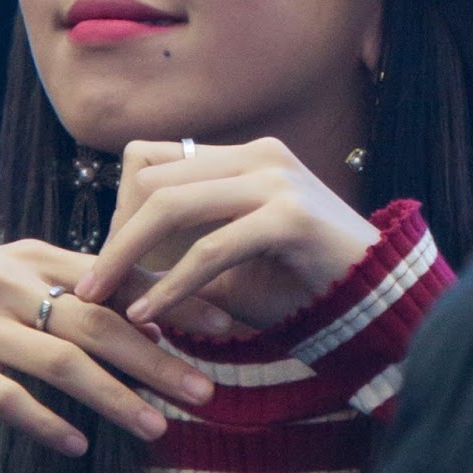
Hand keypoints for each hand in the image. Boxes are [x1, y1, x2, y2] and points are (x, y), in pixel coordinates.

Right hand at [0, 239, 213, 456]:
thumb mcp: (7, 282)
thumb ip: (71, 294)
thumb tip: (152, 325)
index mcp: (30, 256)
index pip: (117, 275)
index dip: (174, 300)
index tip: (226, 326)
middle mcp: (6, 283)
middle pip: (100, 321)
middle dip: (159, 358)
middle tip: (207, 391)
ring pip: (62, 362)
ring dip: (115, 397)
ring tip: (158, 430)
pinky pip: (6, 398)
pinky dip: (45, 422)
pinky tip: (78, 447)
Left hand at [73, 137, 379, 330]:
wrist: (380, 309)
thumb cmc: (302, 291)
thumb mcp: (229, 267)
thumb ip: (180, 255)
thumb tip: (111, 271)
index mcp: (244, 158)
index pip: (151, 160)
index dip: (120, 210)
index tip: (111, 262)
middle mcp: (259, 156)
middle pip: (151, 179)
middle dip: (115, 236)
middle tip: (92, 286)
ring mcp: (276, 180)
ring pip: (171, 205)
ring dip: (127, 257)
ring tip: (101, 299)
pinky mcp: (291, 216)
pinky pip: (210, 248)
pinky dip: (172, 285)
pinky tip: (150, 315)